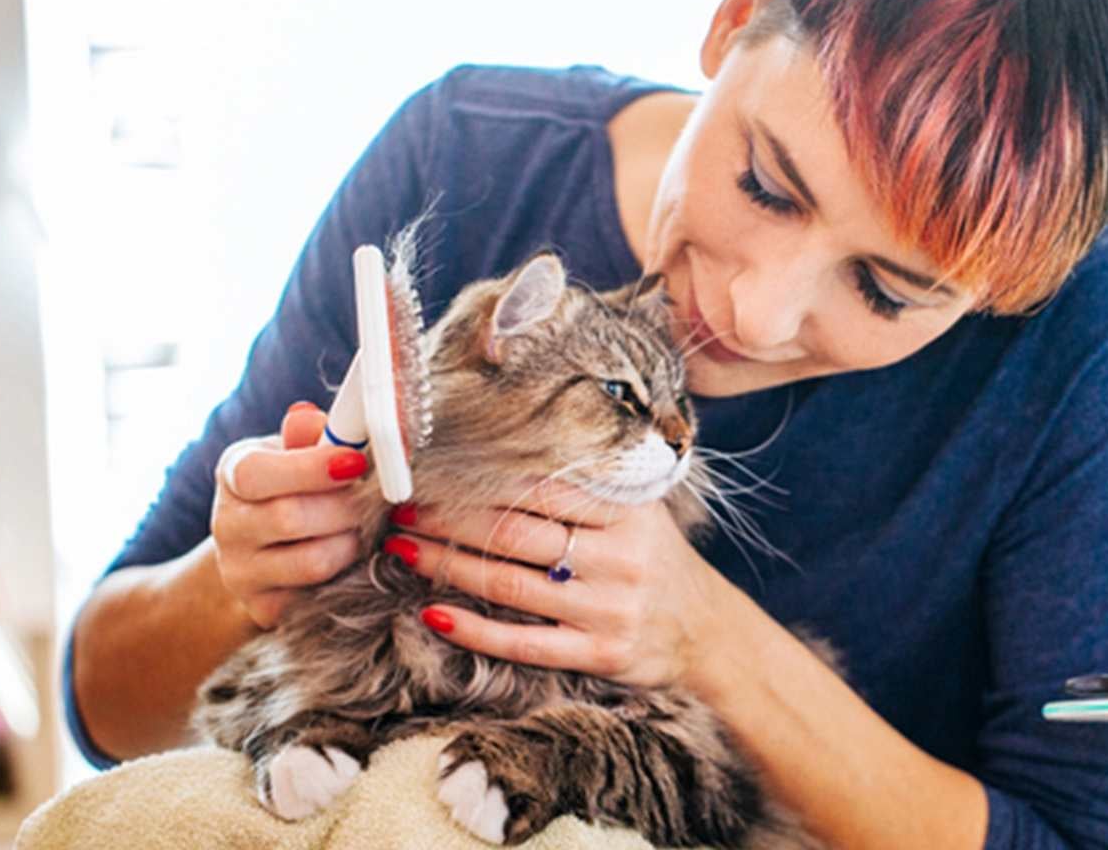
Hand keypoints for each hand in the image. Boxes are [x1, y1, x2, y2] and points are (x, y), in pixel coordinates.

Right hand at [210, 401, 373, 628]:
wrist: (265, 549)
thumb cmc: (294, 485)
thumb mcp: (298, 451)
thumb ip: (309, 435)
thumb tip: (311, 418)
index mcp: (234, 474)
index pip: (258, 474)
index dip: (312, 468)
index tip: (357, 462)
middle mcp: (227, 525)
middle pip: (290, 518)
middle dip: (346, 507)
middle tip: (375, 500)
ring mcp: (240, 573)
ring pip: (311, 562)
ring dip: (352, 543)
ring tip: (366, 528)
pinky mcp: (263, 608)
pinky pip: (318, 595)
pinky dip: (346, 576)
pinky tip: (354, 557)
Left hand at [384, 483, 729, 687]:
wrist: (708, 631)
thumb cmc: (657, 561)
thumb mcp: (638, 512)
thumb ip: (586, 486)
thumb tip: (503, 454)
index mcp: (626, 511)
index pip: (540, 487)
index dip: (479, 478)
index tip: (431, 470)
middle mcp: (620, 557)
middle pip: (515, 532)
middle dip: (448, 518)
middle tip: (399, 507)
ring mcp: (609, 608)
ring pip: (510, 585)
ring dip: (446, 566)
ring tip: (401, 549)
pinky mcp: (599, 654)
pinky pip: (523, 643)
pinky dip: (474, 630)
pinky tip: (433, 615)